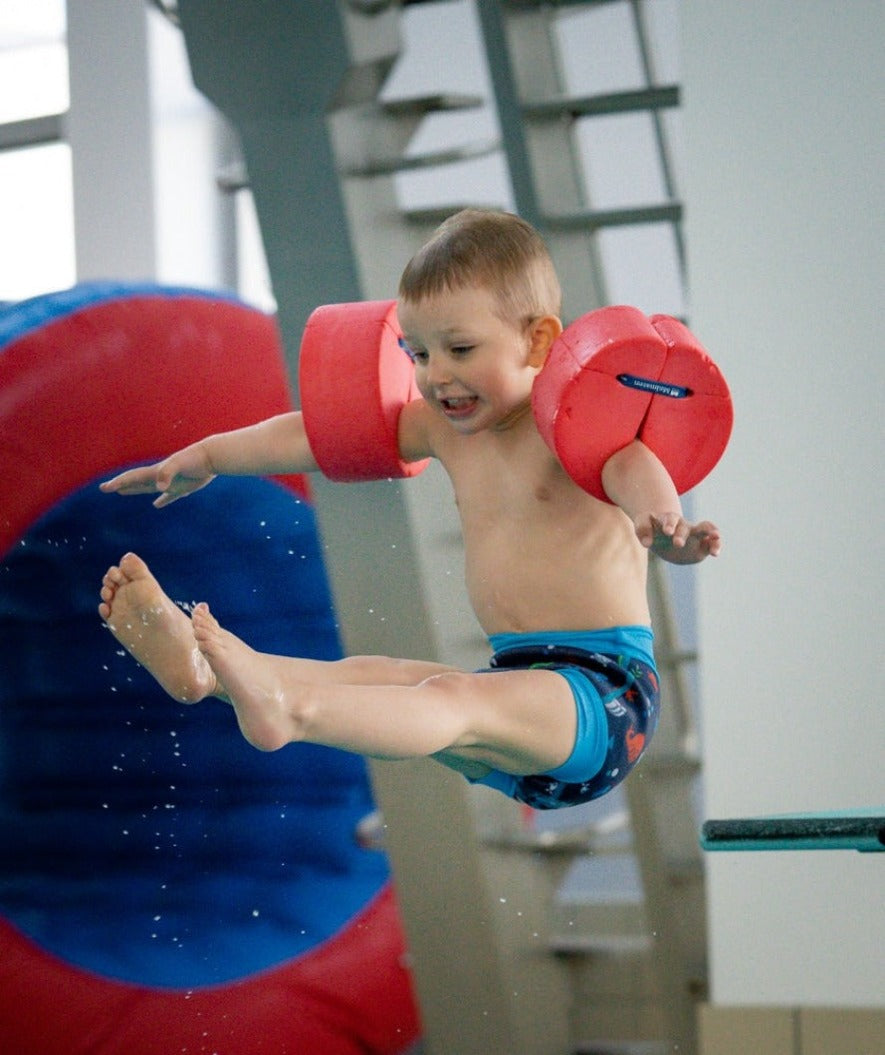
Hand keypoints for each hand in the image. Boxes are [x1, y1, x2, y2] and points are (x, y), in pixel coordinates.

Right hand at [99, 443, 215, 507]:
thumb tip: (160, 487)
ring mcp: (170, 482)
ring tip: (124, 492)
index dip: (118, 483)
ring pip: (149, 488)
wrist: (211, 457)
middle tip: (106, 487)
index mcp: (156, 472)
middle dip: (121, 485)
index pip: (132, 478)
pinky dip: (163, 500)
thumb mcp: (179, 464)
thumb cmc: (194, 459)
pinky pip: (169, 496)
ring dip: (136, 490)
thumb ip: (168, 473)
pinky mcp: (183, 487)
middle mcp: (160, 477)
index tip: (104, 488)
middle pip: (136, 482)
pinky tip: (157, 505)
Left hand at [634, 512, 721, 563]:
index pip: (670, 520)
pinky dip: (716, 545)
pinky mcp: (703, 544)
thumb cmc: (652, 530)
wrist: (664, 538)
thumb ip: (643, 530)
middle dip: (681, 535)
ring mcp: (695, 534)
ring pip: (706, 528)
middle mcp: (683, 525)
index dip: (669, 525)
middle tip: (677, 544)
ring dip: (711, 532)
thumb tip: (647, 543)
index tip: (667, 532)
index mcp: (669, 520)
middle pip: (684, 527)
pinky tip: (715, 553)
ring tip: (716, 537)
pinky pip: (712, 543)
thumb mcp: (642, 525)